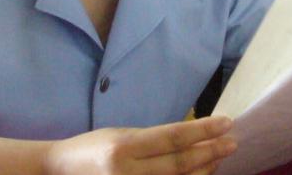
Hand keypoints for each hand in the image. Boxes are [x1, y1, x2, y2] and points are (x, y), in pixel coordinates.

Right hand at [46, 115, 236, 174]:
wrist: (59, 173)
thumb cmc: (92, 148)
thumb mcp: (121, 134)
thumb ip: (151, 140)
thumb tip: (189, 140)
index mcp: (124, 147)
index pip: (172, 137)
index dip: (202, 131)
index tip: (225, 122)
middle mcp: (128, 172)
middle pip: (179, 164)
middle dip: (210, 152)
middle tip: (232, 141)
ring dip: (203, 171)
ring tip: (220, 158)